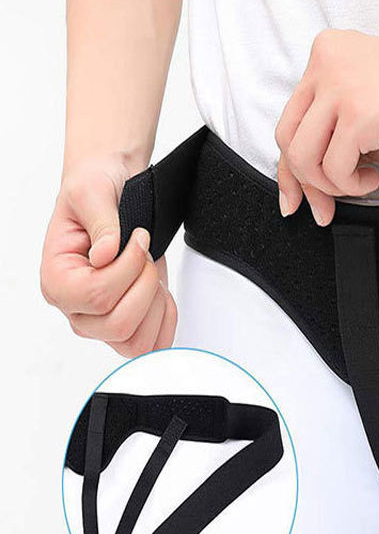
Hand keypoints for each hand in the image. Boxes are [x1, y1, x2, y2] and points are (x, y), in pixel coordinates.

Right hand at [40, 158, 176, 357]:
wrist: (114, 188)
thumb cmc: (96, 190)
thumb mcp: (94, 192)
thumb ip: (102, 222)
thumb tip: (105, 255)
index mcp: (57, 279)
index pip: (97, 296)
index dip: (129, 267)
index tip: (138, 238)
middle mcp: (75, 307)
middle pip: (118, 325)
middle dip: (145, 285)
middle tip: (145, 256)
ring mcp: (101, 319)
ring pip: (135, 342)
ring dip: (155, 305)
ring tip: (151, 273)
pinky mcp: (128, 321)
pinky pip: (151, 344)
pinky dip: (165, 320)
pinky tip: (162, 292)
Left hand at [275, 28, 378, 224]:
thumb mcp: (368, 107)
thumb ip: (335, 132)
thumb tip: (313, 181)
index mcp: (325, 56)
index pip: (289, 120)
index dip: (291, 167)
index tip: (297, 197)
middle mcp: (324, 66)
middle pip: (287, 139)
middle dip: (305, 183)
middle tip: (325, 208)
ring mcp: (339, 88)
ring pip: (303, 156)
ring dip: (331, 185)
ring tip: (361, 181)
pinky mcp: (358, 114)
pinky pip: (334, 169)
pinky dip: (352, 185)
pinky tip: (374, 177)